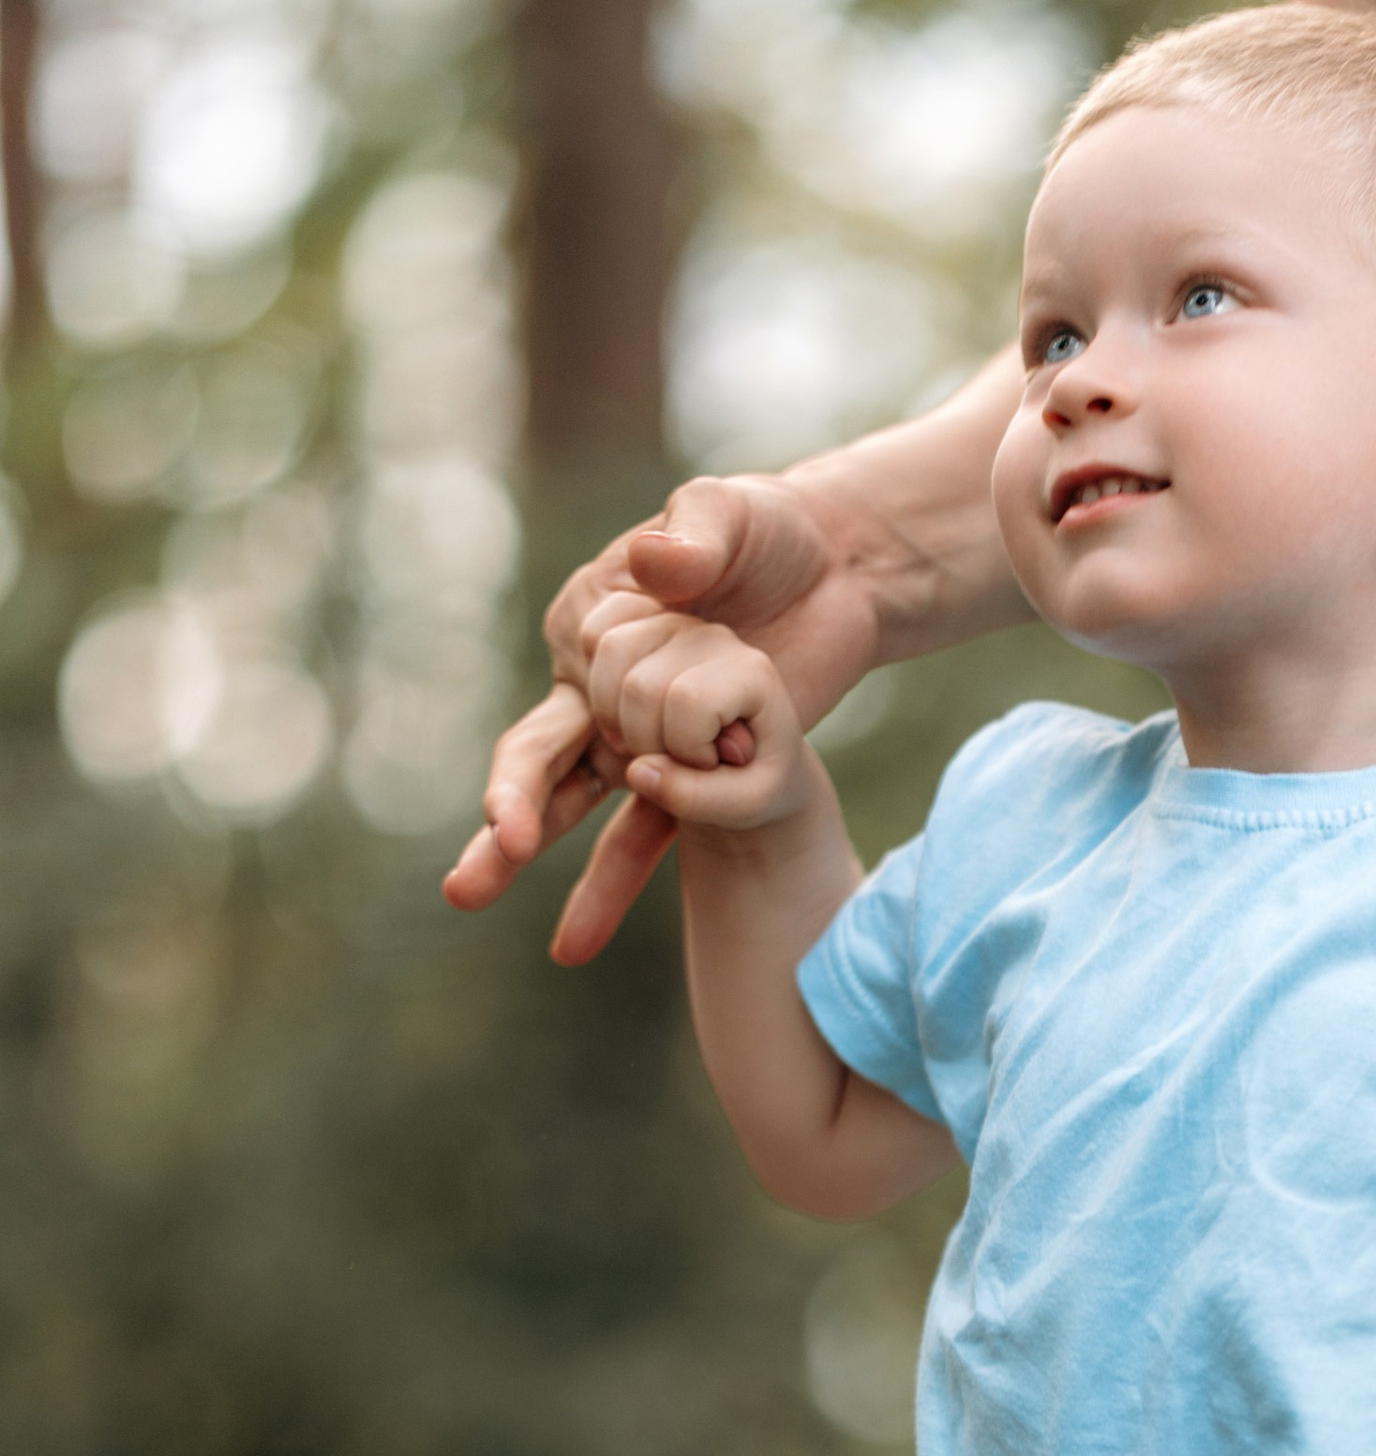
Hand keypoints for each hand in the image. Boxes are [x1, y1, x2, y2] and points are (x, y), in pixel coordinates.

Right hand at [444, 473, 869, 960]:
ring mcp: (638, 738)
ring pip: (569, 803)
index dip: (628, 691)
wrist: (832, 578)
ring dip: (514, 852)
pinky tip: (573, 944)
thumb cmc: (766, 533)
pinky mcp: (686, 776)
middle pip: (538, 751)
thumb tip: (654, 563)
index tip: (694, 664)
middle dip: (506, 809)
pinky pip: (639, 839)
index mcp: (590, 617)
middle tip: (470, 870)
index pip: (581, 671)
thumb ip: (694, 531)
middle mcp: (597, 684)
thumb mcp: (730, 511)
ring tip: (463, 896)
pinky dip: (605, 887)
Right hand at [600, 606, 818, 837]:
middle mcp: (714, 636)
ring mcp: (675, 624)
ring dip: (613, 715)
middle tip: (677, 761)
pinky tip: (624, 716)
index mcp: (752, 671)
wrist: (754, 761)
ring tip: (650, 742)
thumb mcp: (746, 805)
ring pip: (610, 650)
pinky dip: (597, 684)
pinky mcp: (642, 622)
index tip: (713, 765)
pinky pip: (594, 633)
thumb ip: (696, 798)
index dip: (687, 751)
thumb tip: (636, 773)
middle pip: (641, 685)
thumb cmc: (757, 781)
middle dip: (645, 743)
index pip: (689, 701)